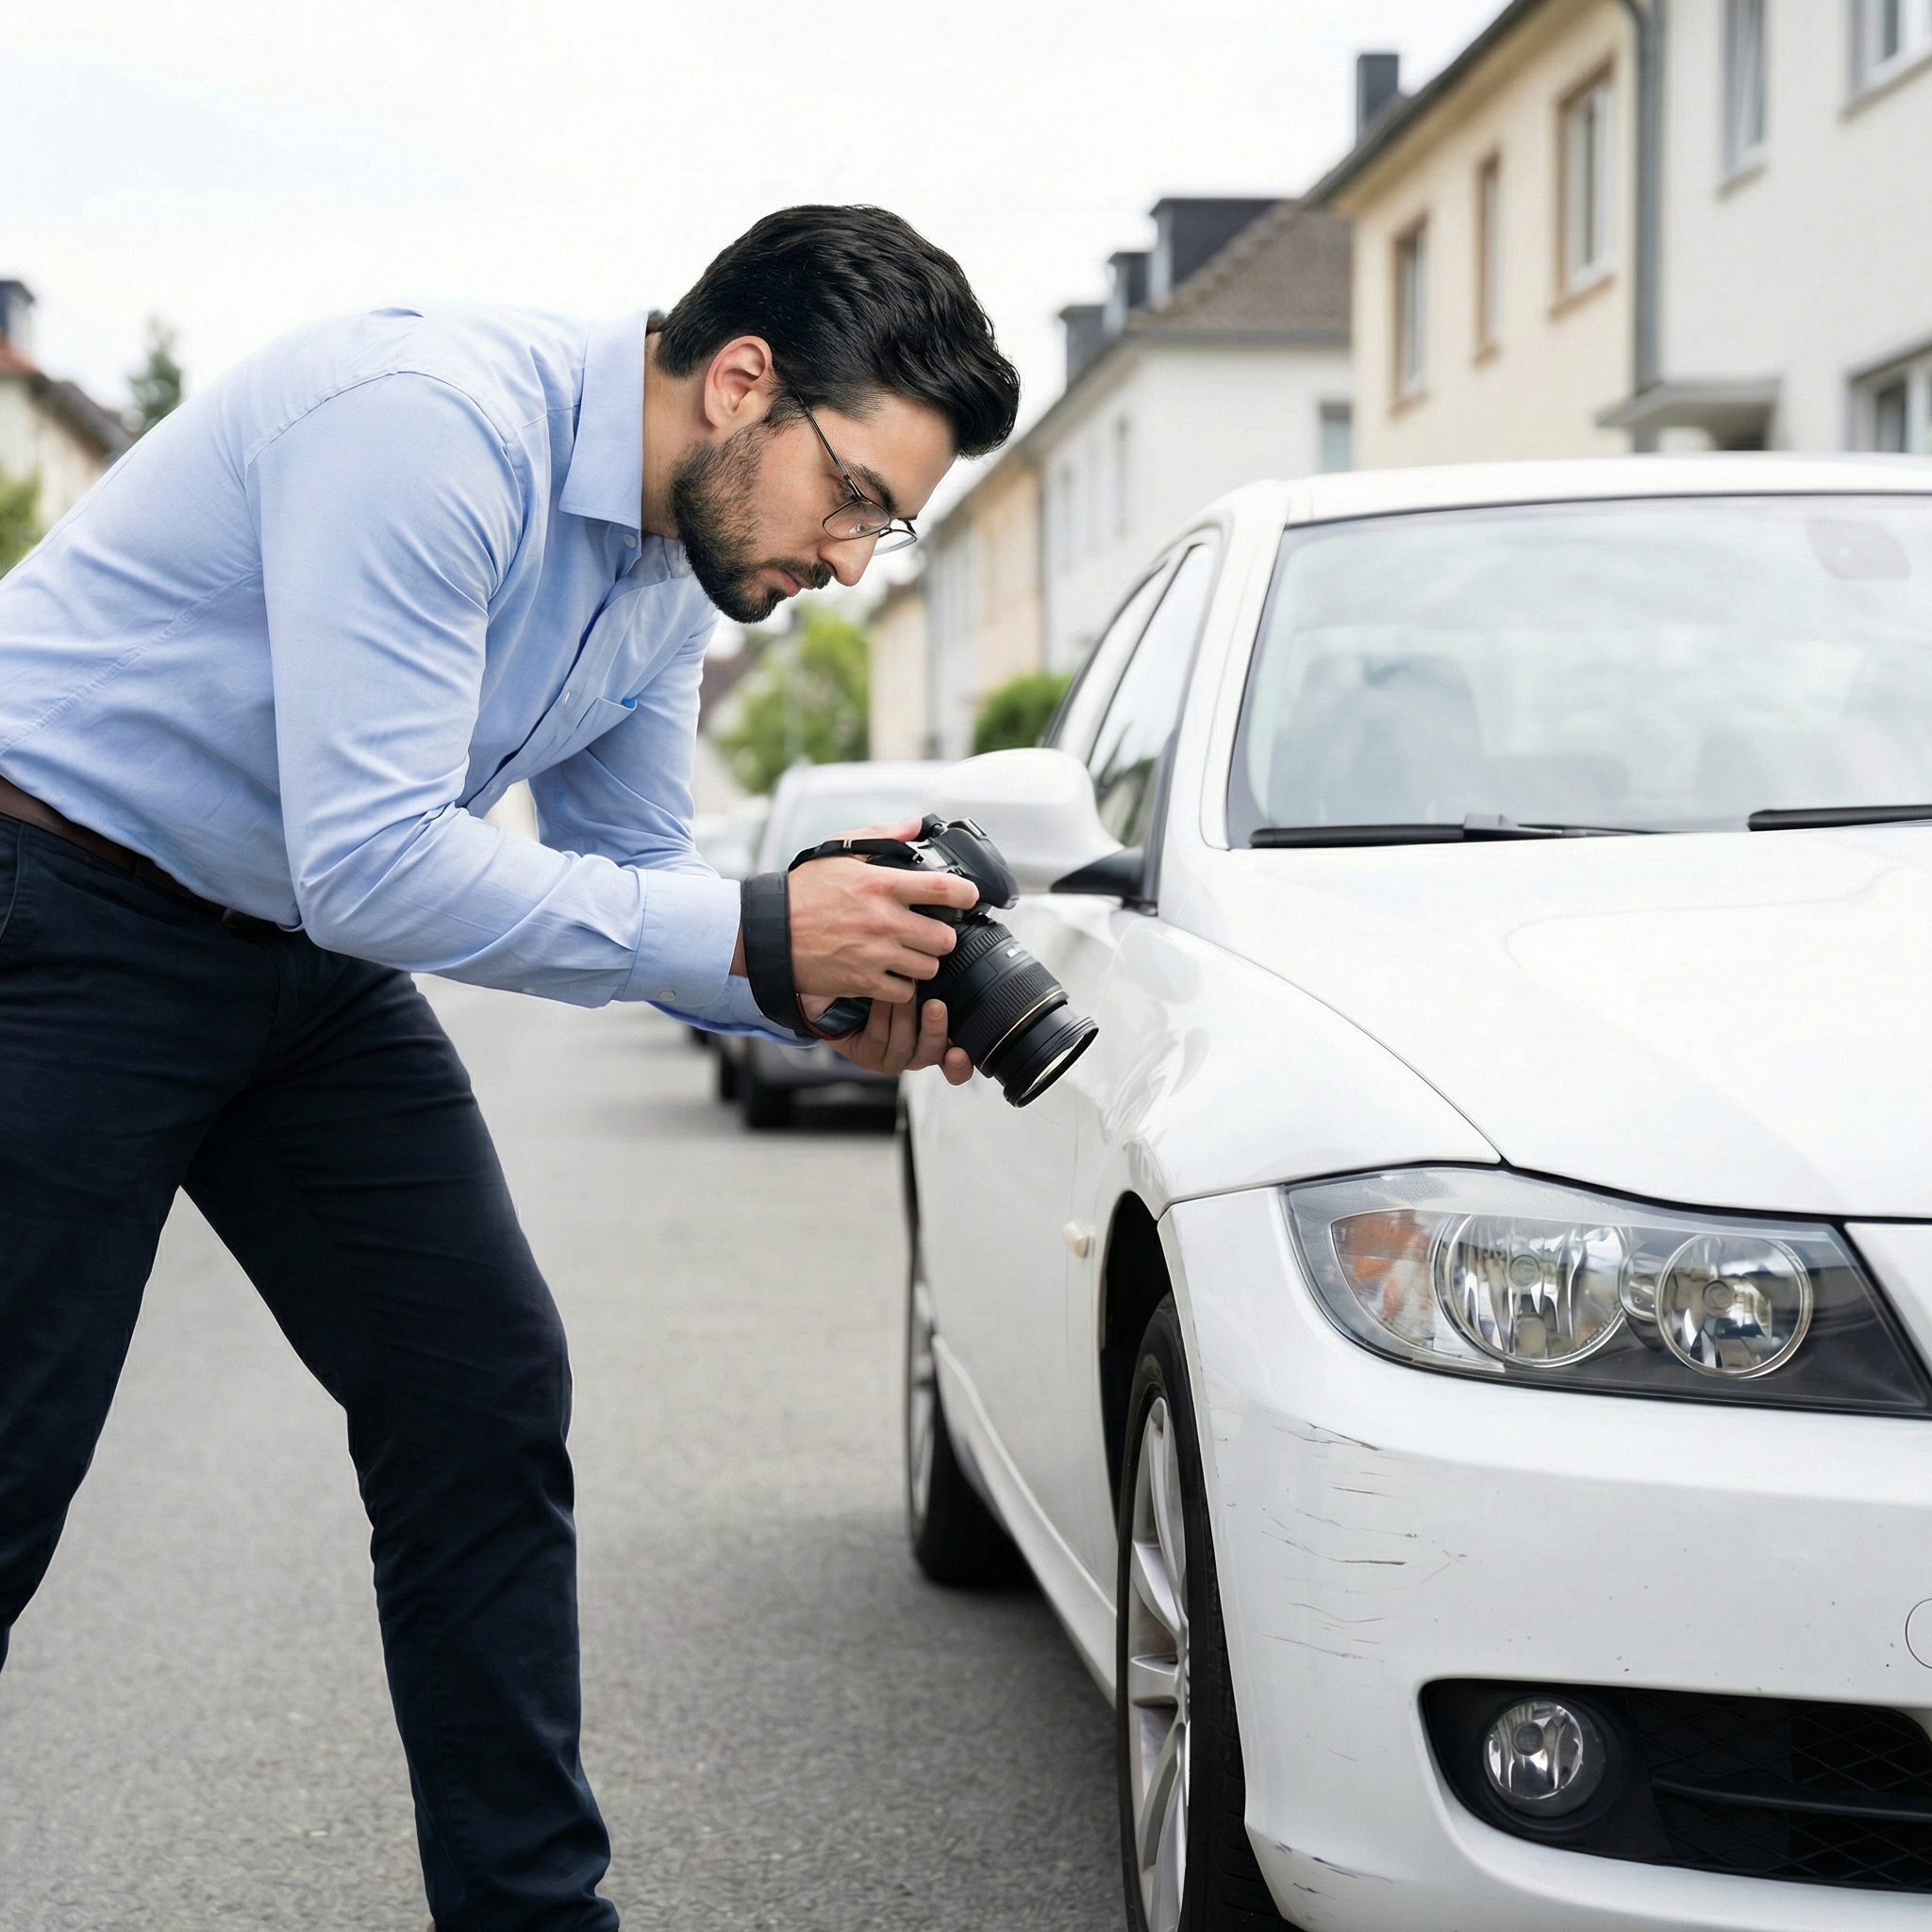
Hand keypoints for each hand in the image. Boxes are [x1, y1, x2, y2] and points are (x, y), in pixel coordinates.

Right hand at [778, 816, 977, 1002]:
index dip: (967, 893)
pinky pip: (905, 992)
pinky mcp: (864, 982)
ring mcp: (875, 955)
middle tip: (930, 933)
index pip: (944, 888)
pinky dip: (902, 987)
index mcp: (881, 884)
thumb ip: (883, 836)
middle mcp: (883, 921)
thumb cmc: (803, 893)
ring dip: (923, 963)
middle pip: (945, 938)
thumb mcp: (839, 852)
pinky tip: (891, 974)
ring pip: (929, 968)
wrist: (769, 932)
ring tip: (909, 955)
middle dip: (942, 936)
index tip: (968, 897)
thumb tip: (915, 826)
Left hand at [809, 993, 971, 1083]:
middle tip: (934, 1005)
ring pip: (904, 1047)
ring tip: (904, 991)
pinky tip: (880, 996)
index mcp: (937, 1038)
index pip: (955, 1062)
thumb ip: (940, 980)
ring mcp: (892, 1057)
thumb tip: (957, 956)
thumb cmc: (888, 983)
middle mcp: (917, 1052)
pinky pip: (878, 1040)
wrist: (845, 988)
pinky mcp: (868, 1056)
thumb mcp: (921, 980)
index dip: (960, 1063)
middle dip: (935, 1030)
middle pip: (934, 1054)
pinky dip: (881, 1016)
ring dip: (905, 1017)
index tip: (958, 1052)